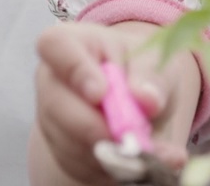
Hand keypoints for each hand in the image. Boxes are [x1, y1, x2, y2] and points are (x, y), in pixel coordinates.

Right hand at [32, 21, 197, 184]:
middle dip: (94, 126)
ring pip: (69, 142)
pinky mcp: (62, 152)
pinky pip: (81, 166)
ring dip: (109, 150)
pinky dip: (113, 166)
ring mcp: (52, 118)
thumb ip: (153, 77)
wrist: (141, 99)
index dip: (74, 70)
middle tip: (128, 137)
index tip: (100, 93)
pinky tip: (135, 157)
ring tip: (145, 145)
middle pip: (56, 105)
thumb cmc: (142, 68)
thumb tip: (147, 99)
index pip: (54, 45)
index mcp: (72, 43)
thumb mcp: (157, 61)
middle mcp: (53, 80)